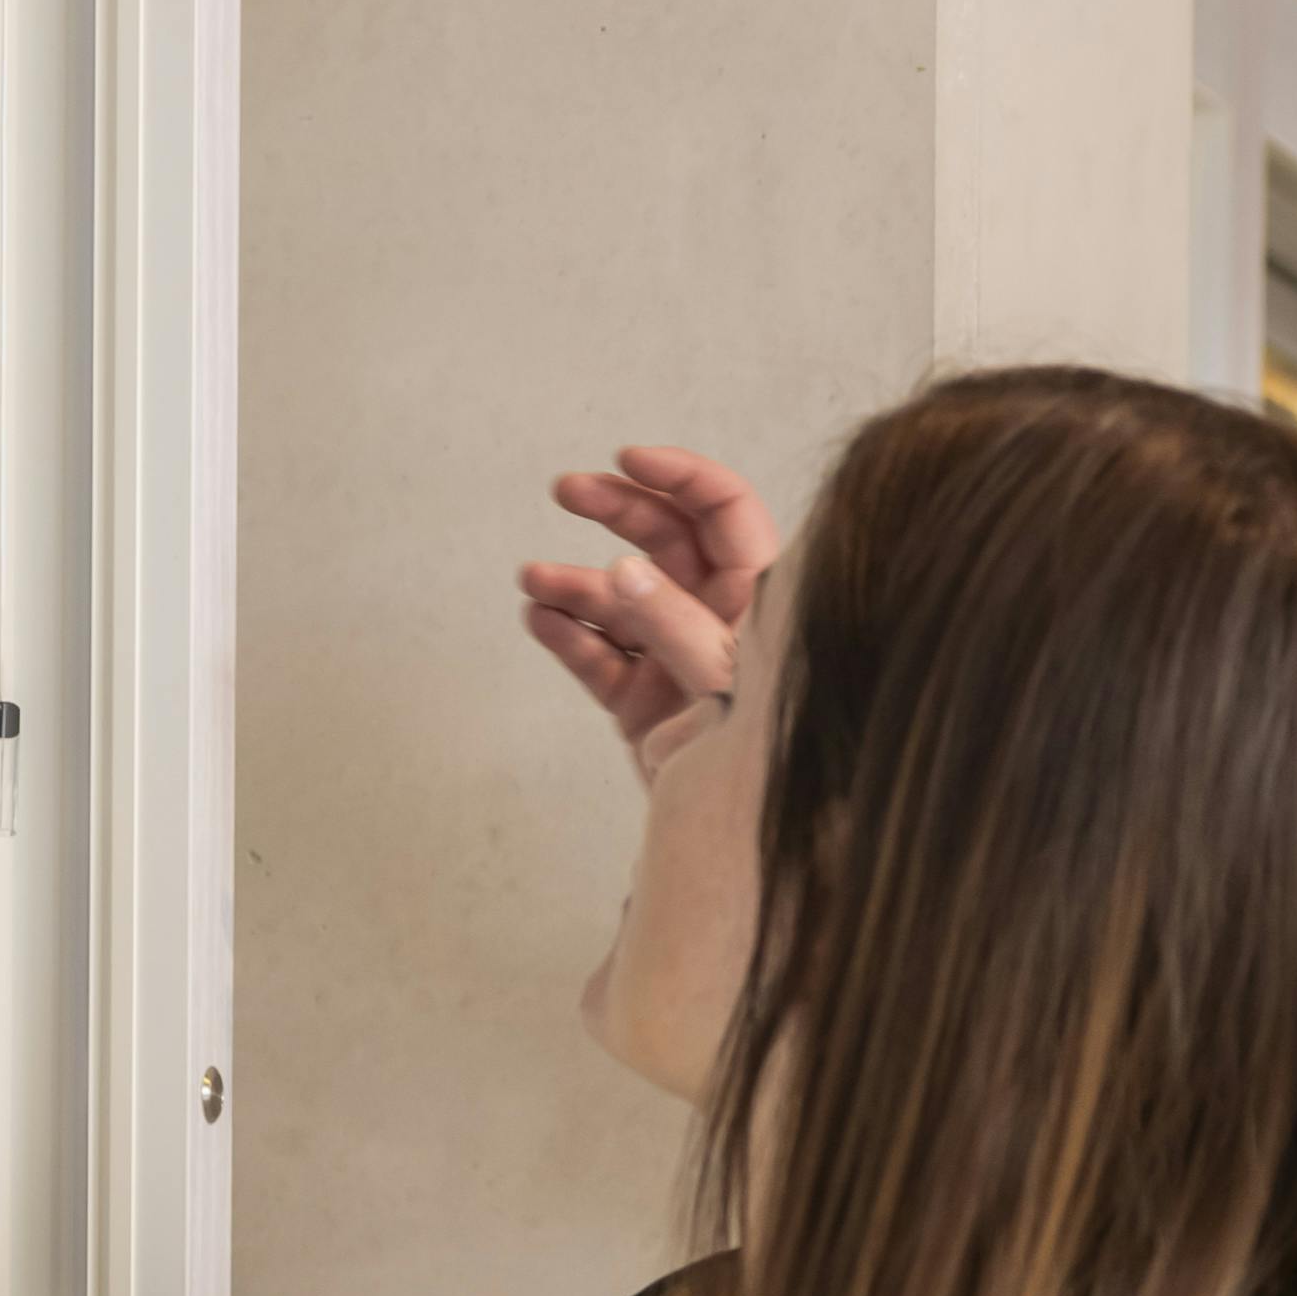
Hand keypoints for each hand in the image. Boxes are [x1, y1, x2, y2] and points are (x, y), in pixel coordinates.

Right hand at [517, 440, 776, 772]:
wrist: (742, 837)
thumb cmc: (764, 751)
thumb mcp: (722, 677)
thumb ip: (672, 623)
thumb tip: (621, 568)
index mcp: (757, 593)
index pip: (723, 510)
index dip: (681, 476)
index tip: (628, 458)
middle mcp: (714, 613)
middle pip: (664, 538)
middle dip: (614, 510)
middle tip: (564, 489)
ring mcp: (673, 654)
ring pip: (619, 598)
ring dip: (573, 582)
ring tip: (532, 580)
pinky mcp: (640, 698)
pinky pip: (597, 654)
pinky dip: (567, 636)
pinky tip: (540, 618)